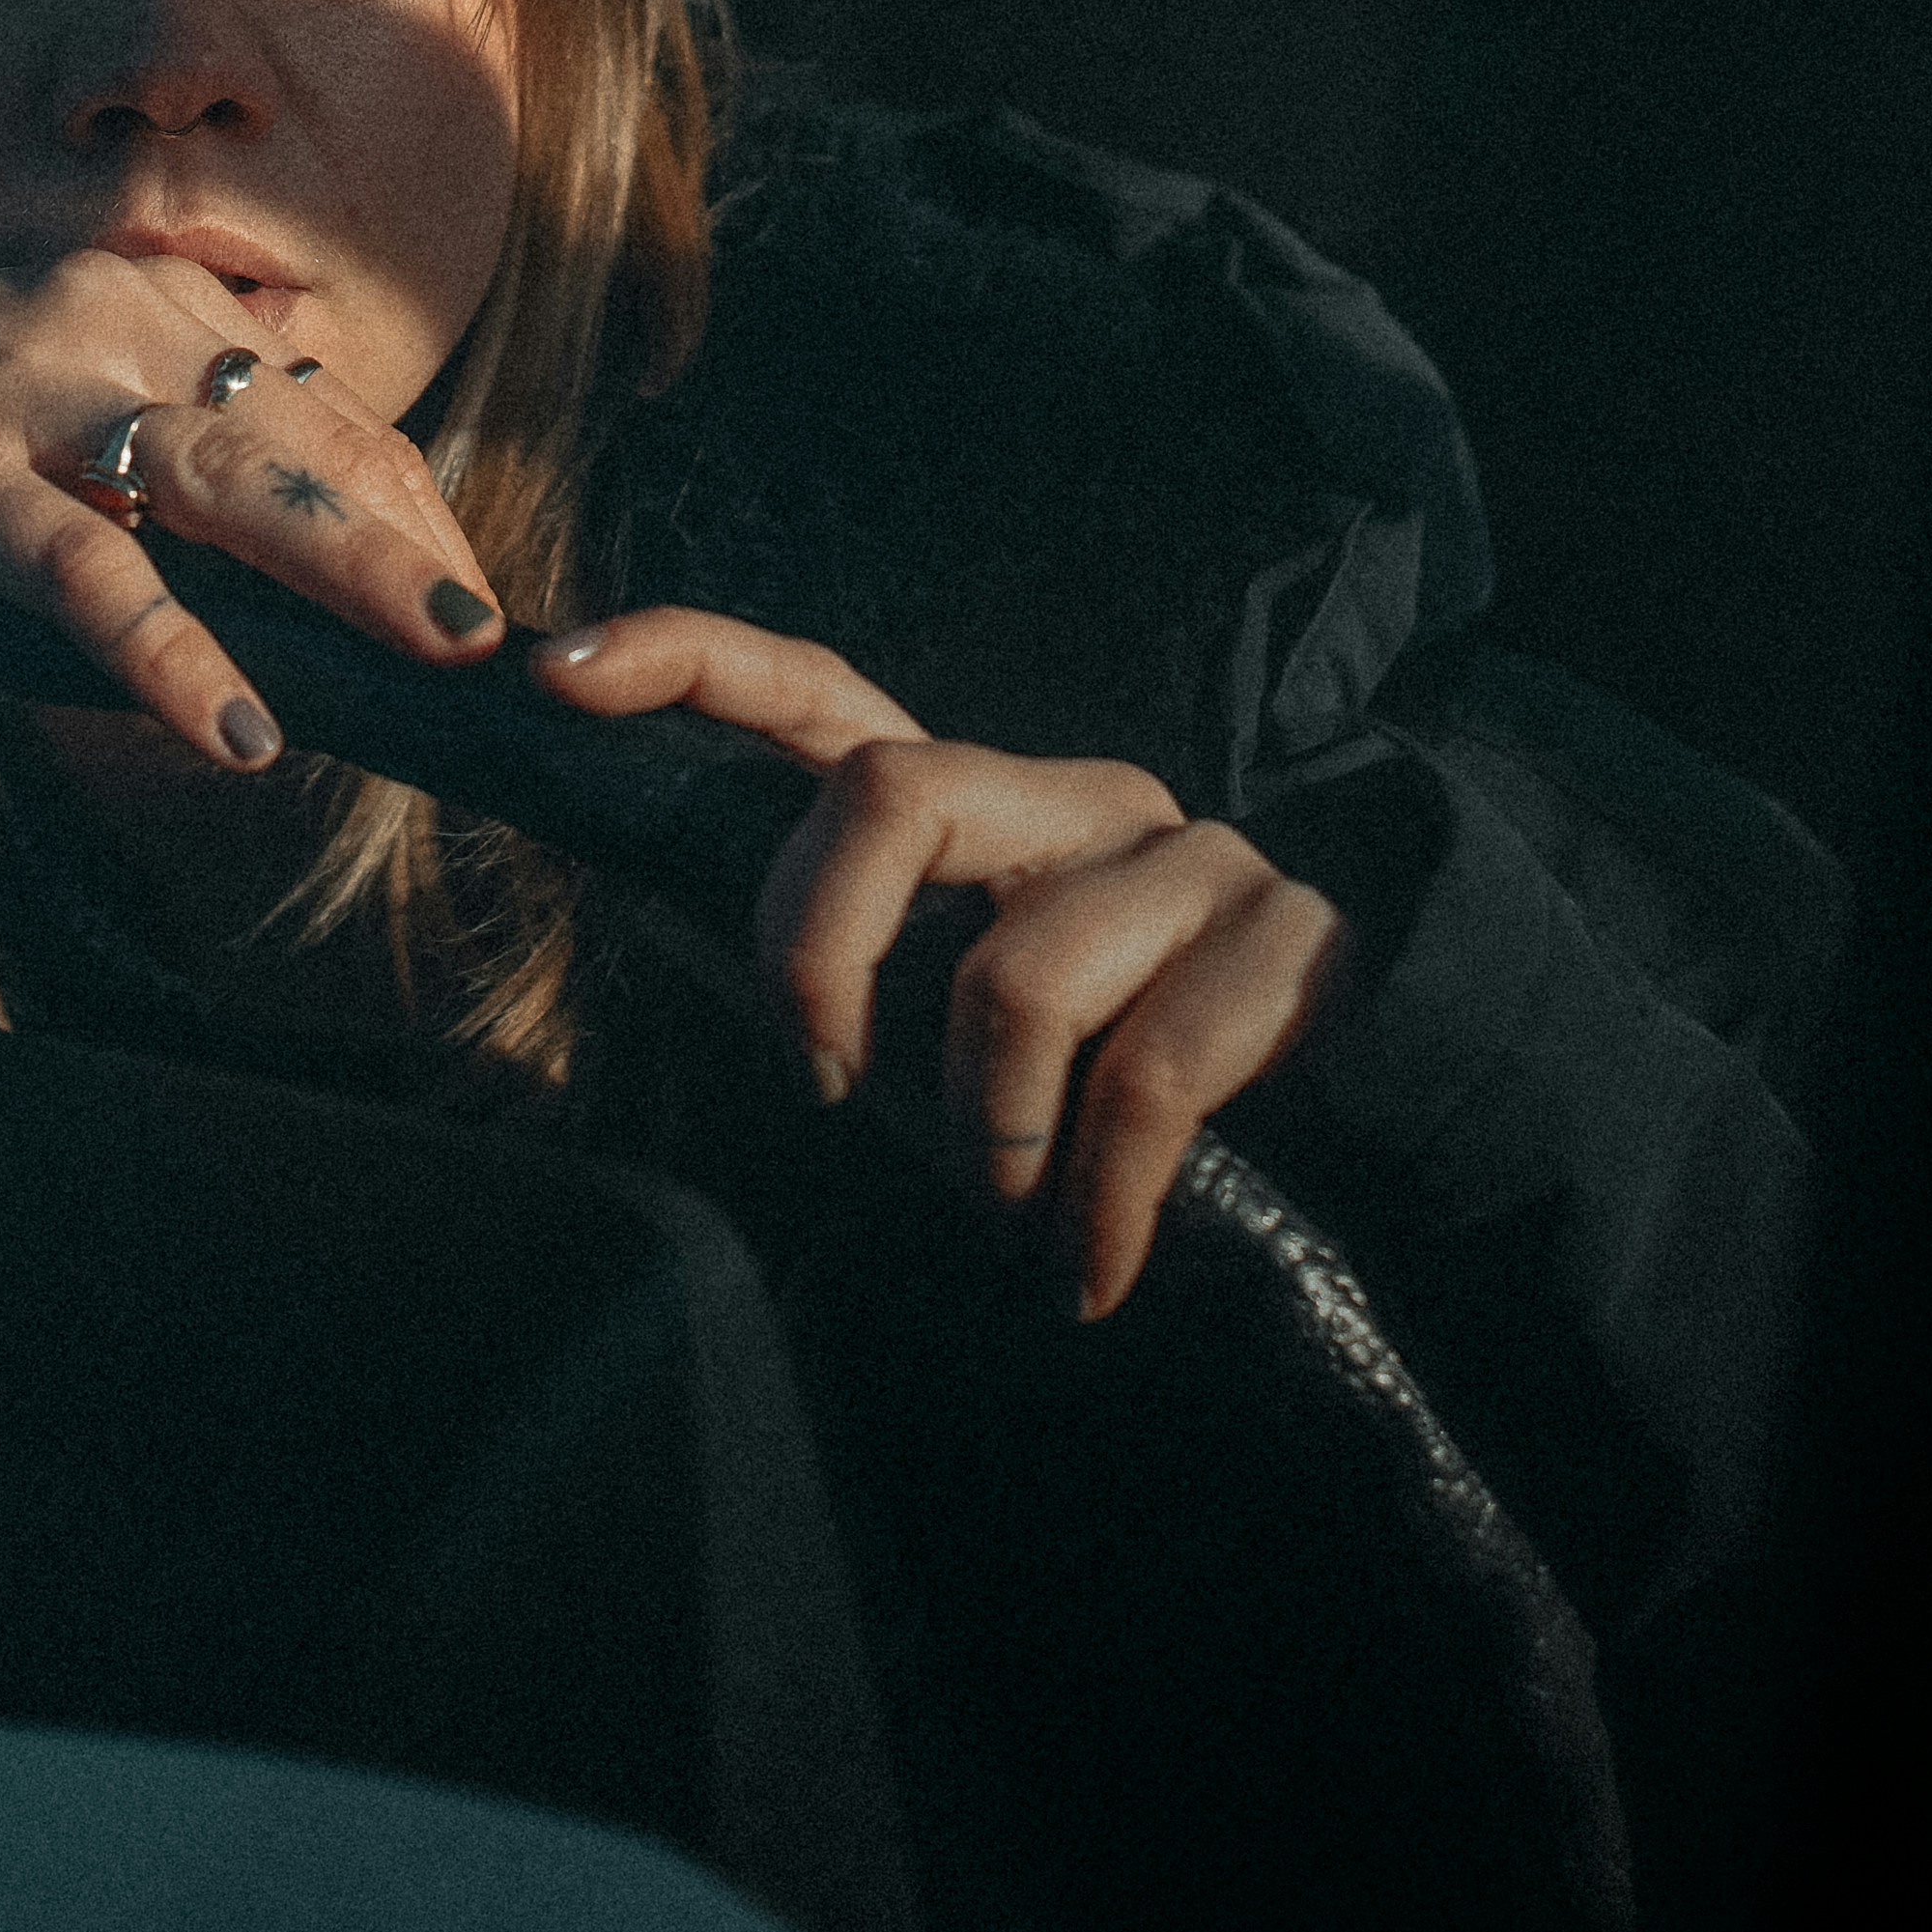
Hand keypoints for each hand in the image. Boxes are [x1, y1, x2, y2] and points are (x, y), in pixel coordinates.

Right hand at [0, 249, 511, 772]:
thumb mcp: (51, 425)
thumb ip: (168, 469)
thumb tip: (306, 563)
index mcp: (141, 307)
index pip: (319, 406)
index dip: (413, 501)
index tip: (480, 593)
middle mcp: (105, 322)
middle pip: (302, 434)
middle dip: (415, 537)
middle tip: (501, 639)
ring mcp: (24, 392)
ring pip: (226, 478)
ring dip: (347, 569)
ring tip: (440, 651)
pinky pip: (82, 571)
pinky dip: (166, 652)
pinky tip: (231, 727)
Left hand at [525, 609, 1344, 1318]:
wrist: (1374, 1082)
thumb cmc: (1123, 1067)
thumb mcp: (975, 1013)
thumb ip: (870, 985)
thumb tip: (725, 1004)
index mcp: (975, 800)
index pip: (818, 693)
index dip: (688, 660)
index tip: (557, 670)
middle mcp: (1069, 798)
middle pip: (891, 794)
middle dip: (814, 951)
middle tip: (825, 1083)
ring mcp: (1182, 858)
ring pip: (1019, 972)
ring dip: (986, 1129)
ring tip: (1005, 1219)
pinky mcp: (1279, 944)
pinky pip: (1148, 1081)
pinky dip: (1097, 1204)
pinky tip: (1086, 1270)